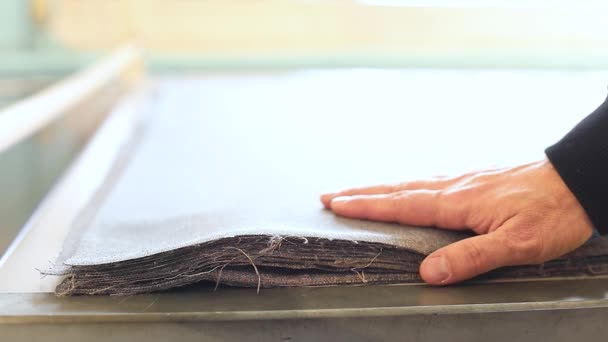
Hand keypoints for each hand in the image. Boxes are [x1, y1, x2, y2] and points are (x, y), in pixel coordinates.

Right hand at [320, 159, 593, 284]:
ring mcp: (465, 180)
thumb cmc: (552, 213)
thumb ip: (470, 258)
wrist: (578, 179)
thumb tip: (428, 273)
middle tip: (331, 194)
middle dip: (362, 193)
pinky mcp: (476, 179)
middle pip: (398, 190)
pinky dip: (406, 185)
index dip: (366, 206)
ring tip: (357, 191)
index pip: (402, 206)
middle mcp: (455, 187)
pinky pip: (429, 181)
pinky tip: (409, 188)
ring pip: (412, 183)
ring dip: (380, 188)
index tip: (337, 203)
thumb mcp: (517, 244)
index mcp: (458, 202)